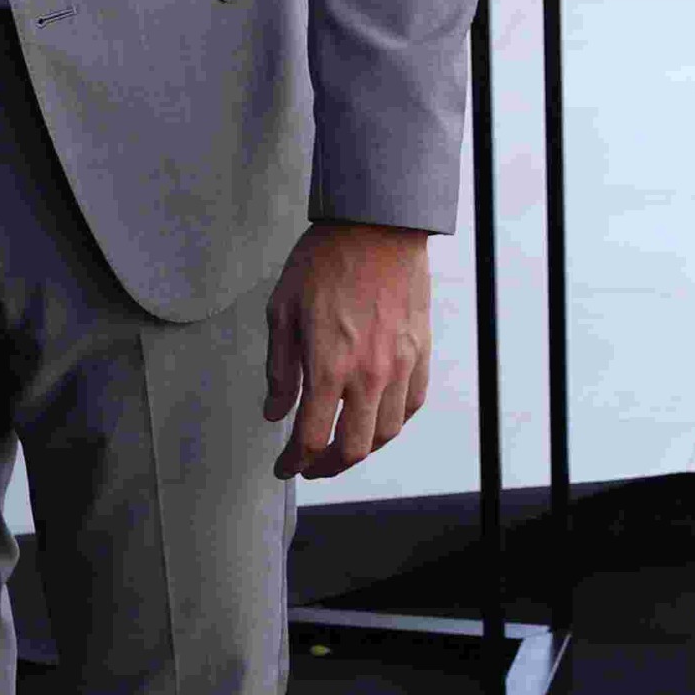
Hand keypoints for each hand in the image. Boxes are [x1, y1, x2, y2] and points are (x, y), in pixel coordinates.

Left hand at [264, 219, 432, 480]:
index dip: (294, 461)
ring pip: (385, 432)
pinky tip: (375, 419)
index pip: (311, 436)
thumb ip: (280, 370)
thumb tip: (275, 412)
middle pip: (353, 448)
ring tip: (340, 447)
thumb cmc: (325, 262)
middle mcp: (369, 375)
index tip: (283, 467)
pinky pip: (411, 405)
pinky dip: (392, 423)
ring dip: (361, 449)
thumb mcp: (282, 312)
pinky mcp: (419, 353)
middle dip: (326, 467)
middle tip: (310, 466)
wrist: (376, 227)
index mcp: (329, 366)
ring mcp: (399, 366)